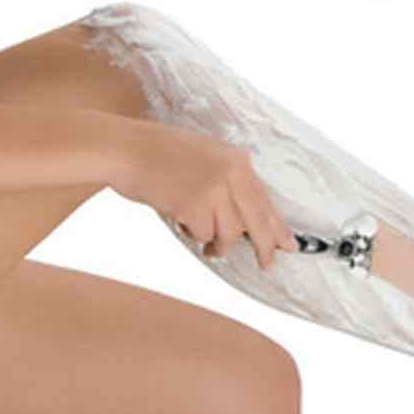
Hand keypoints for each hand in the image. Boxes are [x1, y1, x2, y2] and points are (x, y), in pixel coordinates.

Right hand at [111, 118, 296, 267]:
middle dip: (264, 247)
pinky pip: (202, 234)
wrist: (125, 149)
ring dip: (216, 243)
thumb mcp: (207, 159)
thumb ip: (231, 183)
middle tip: (267, 264)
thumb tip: (248, 224)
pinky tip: (180, 219)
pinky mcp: (195, 204)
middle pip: (257, 221)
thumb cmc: (160, 157)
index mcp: (237, 160)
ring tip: (205, 240)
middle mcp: (232, 172)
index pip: (265, 200)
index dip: (277, 226)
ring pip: (229, 233)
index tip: (288, 244)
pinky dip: (192, 233)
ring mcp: (215, 188)